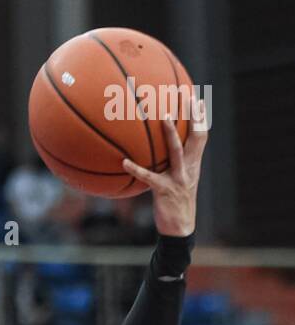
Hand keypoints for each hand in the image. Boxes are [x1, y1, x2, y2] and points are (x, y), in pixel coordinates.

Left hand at [122, 99, 208, 236]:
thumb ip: (174, 165)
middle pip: (194, 137)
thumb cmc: (176, 204)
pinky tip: (124, 161)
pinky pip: (148, 177)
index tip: (198, 98)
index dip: (201, 118)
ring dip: (171, 134)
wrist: (180, 229)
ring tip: (163, 117)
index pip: (201, 136)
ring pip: (176, 152)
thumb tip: (159, 152)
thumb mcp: (179, 182)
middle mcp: (189, 169)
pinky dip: (136, 169)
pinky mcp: (164, 191)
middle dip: (193, 116)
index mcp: (193, 165)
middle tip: (186, 95)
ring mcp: (178, 179)